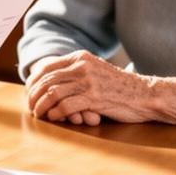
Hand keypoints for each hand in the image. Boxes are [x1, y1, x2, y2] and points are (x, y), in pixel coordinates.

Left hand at [26, 52, 153, 125]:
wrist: (145, 94)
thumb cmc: (118, 86)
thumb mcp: (95, 69)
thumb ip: (75, 71)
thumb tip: (49, 81)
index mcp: (80, 57)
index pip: (46, 67)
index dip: (34, 81)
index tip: (30, 93)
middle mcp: (82, 66)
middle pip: (46, 80)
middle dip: (34, 95)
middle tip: (31, 107)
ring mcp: (88, 81)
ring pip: (53, 93)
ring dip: (42, 106)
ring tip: (39, 114)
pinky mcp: (94, 97)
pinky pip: (66, 105)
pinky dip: (56, 113)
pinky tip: (54, 117)